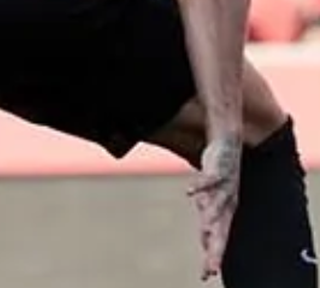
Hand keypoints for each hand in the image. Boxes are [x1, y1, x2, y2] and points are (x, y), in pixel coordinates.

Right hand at [189, 135, 242, 279]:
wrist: (229, 143)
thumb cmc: (221, 175)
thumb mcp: (214, 200)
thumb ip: (210, 218)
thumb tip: (206, 239)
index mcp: (226, 213)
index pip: (219, 240)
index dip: (213, 257)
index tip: (206, 275)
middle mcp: (227, 204)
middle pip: (221, 230)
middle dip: (216, 249)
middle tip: (211, 266)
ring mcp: (224, 187)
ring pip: (216, 206)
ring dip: (210, 218)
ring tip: (203, 231)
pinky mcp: (218, 170)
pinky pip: (208, 180)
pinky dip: (199, 187)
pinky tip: (188, 193)